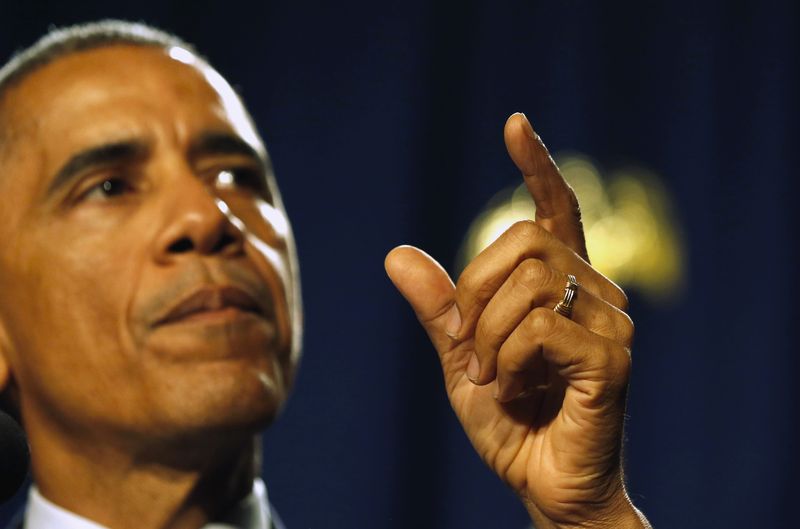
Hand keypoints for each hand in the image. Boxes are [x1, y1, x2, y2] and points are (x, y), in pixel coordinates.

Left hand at [385, 113, 647, 527]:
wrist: (542, 483)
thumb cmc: (510, 420)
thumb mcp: (461, 358)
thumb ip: (439, 308)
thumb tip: (396, 254)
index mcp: (561, 286)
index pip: (555, 210)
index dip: (536, 165)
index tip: (513, 124)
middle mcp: (596, 292)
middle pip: (522, 241)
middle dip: (474, 294)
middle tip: (470, 350)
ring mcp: (612, 322)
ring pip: (529, 284)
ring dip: (488, 337)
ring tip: (496, 380)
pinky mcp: (614, 357)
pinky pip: (541, 327)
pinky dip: (509, 361)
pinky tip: (518, 391)